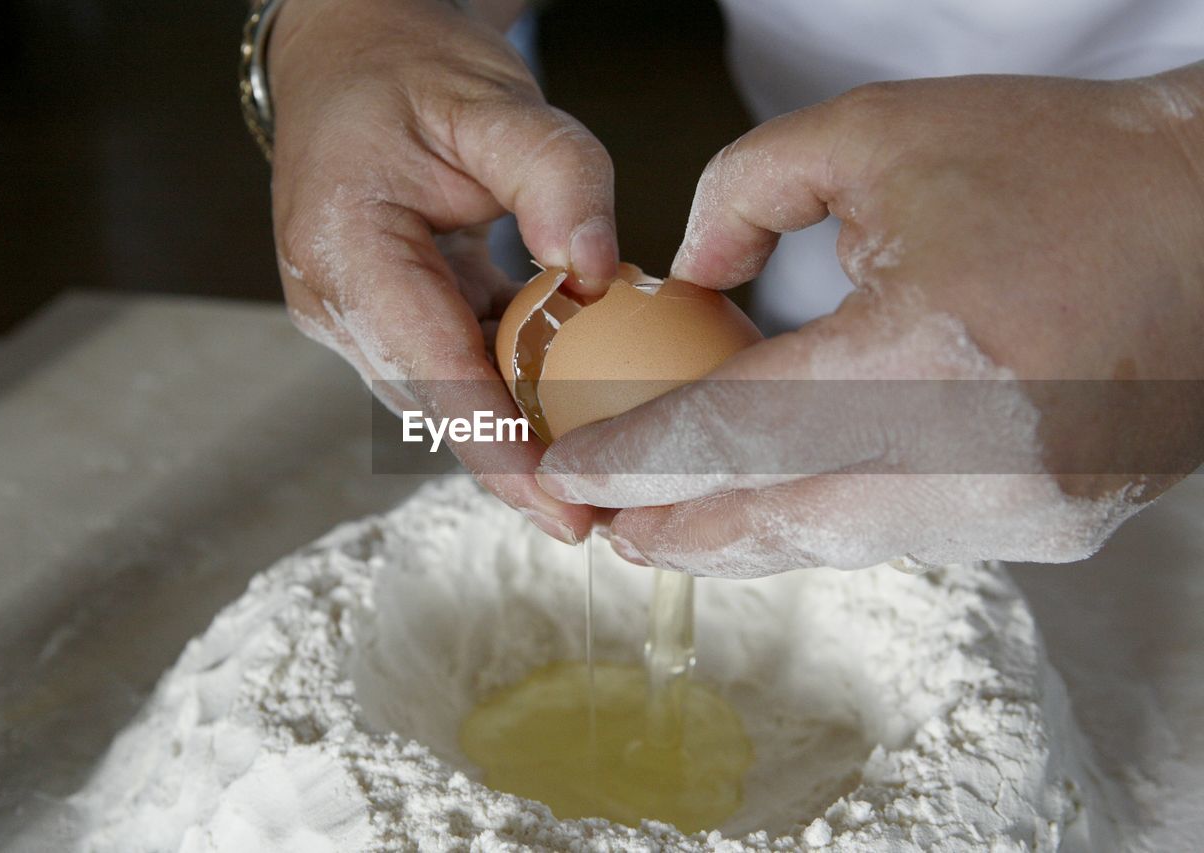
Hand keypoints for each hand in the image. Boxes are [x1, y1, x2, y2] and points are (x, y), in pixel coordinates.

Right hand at [268, 0, 619, 542]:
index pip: (429, 367)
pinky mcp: (381, 316)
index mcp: (346, 248)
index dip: (496, 445)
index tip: (558, 503)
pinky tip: (564, 420)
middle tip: (591, 521)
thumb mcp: (493, 98)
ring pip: (440, 399)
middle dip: (511, 469)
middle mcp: (335, 298)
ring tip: (587, 488)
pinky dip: (504, 396)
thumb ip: (555, 173)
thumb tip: (597, 269)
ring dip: (510, 443)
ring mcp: (352, 314)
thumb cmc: (411, 67)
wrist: (353, 51)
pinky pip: (447, 370)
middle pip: (434, 404)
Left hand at [538, 66, 1203, 575]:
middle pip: (777, 524)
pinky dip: (825, 521)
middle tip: (606, 528)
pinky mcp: (1052, 529)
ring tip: (674, 525)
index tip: (572, 477)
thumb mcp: (878, 134)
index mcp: (932, 352)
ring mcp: (1024, 511)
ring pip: (837, 545)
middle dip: (677, 533)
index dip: (638, 462)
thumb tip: (685, 276)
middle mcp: (979, 459)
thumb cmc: (1059, 164)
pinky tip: (779, 502)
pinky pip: (899, 537)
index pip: (738, 434)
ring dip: (747, 538)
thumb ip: (746, 190)